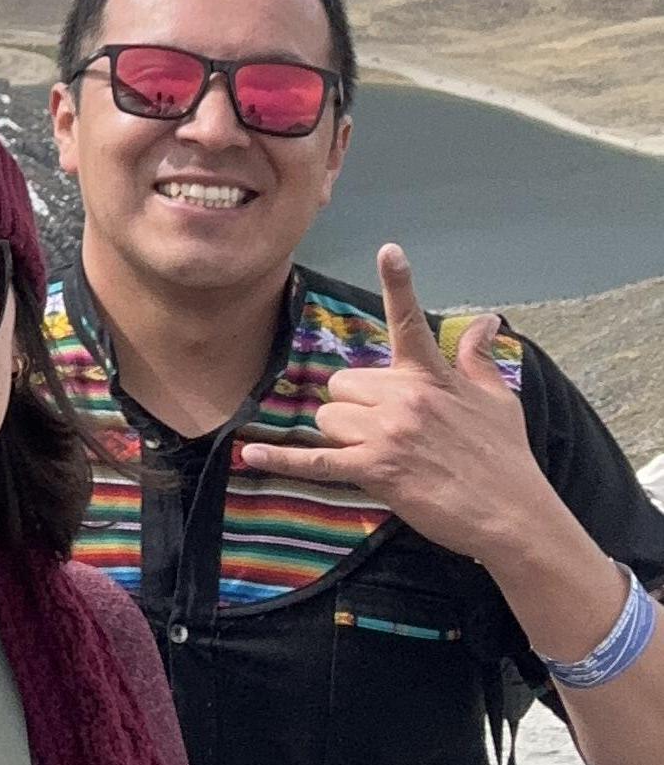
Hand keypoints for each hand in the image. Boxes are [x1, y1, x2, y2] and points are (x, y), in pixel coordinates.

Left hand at [235, 242, 559, 573]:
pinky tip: (251, 455)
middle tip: (385, 430)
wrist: (514, 515)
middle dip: (353, 406)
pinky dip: (282, 460)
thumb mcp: (499, 400)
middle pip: (342, 384)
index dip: (400, 284)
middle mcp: (406, 397)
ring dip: (343, 437)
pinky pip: (316, 460)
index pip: (411, 322)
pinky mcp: (376, 470)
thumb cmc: (507, 458)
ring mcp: (389, 433)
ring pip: (328, 419)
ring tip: (381, 455)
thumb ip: (478, 358)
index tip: (389, 249)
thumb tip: (487, 320)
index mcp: (433, 376)